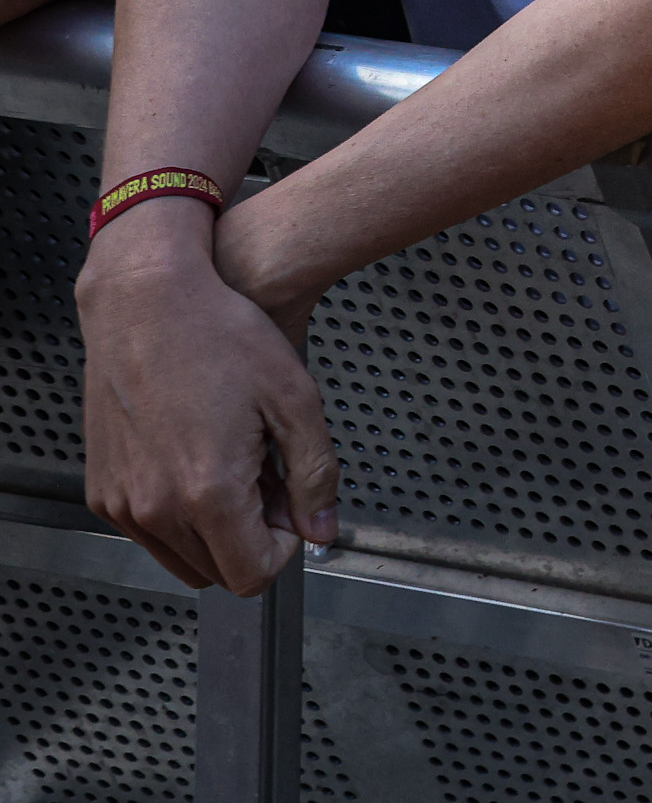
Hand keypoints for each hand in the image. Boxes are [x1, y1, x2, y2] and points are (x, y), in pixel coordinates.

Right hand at [77, 243, 335, 592]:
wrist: (147, 302)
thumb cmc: (219, 336)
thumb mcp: (295, 399)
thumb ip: (315, 474)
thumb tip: (322, 530)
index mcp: (206, 490)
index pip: (252, 575)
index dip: (284, 548)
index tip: (292, 510)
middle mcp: (155, 506)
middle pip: (218, 572)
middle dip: (252, 536)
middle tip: (268, 478)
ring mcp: (121, 502)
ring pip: (182, 558)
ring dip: (216, 530)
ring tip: (237, 464)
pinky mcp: (102, 491)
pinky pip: (149, 532)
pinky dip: (179, 514)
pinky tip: (201, 458)